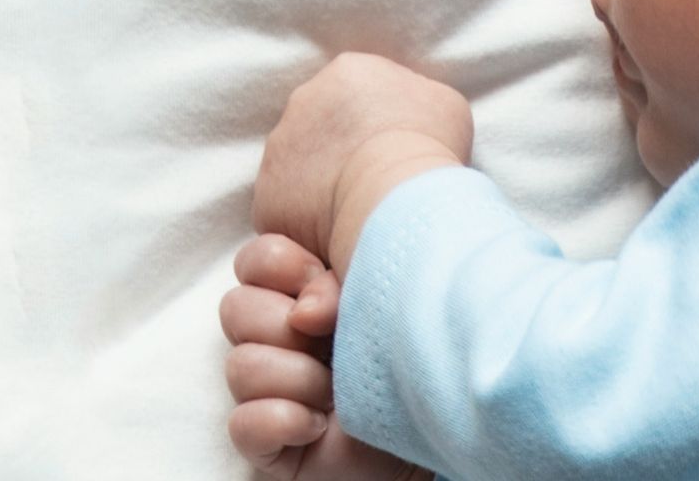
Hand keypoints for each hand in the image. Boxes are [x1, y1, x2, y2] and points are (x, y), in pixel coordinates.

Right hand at [221, 233, 432, 480]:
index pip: (255, 260)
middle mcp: (292, 336)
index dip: (277, 263)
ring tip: (340, 388)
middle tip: (337, 333)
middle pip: (237, 308)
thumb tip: (312, 308)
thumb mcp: (396, 279)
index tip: (321, 275)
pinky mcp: (278, 441)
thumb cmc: (433, 335)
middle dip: (286, 321)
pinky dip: (276, 421)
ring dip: (295, 375)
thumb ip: (357, 256)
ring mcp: (282, 388)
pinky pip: (243, 427)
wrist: (461, 412)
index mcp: (315, 290)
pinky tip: (316, 423)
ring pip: (239, 366)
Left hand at [254, 52, 473, 272]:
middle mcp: (302, 102)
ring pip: (299, 168)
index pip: (354, 92)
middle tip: (372, 177)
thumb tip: (409, 112)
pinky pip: (287, 210)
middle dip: (341, 150)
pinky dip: (308, 222)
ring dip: (321, 185)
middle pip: (320, 126)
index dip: (374, 122)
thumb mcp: (444, 105)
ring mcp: (278, 150)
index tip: (391, 146)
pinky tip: (340, 230)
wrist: (393, 198)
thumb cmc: (427, 148)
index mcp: (349, 72)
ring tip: (359, 209)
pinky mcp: (266, 197)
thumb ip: (418, 97)